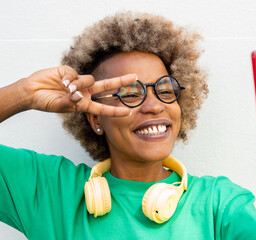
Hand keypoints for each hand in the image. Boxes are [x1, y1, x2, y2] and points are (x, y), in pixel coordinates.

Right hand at [21, 65, 135, 116]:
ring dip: (79, 85)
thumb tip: (78, 94)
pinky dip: (69, 78)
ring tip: (65, 88)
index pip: (103, 107)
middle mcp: (85, 92)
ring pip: (89, 79)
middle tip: (135, 77)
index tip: (129, 112)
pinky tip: (61, 81)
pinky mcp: (70, 71)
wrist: (31, 92)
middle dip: (121, 81)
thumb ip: (70, 101)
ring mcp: (78, 81)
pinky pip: (75, 73)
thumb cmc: (46, 102)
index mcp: (84, 103)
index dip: (116, 110)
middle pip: (107, 86)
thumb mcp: (59, 106)